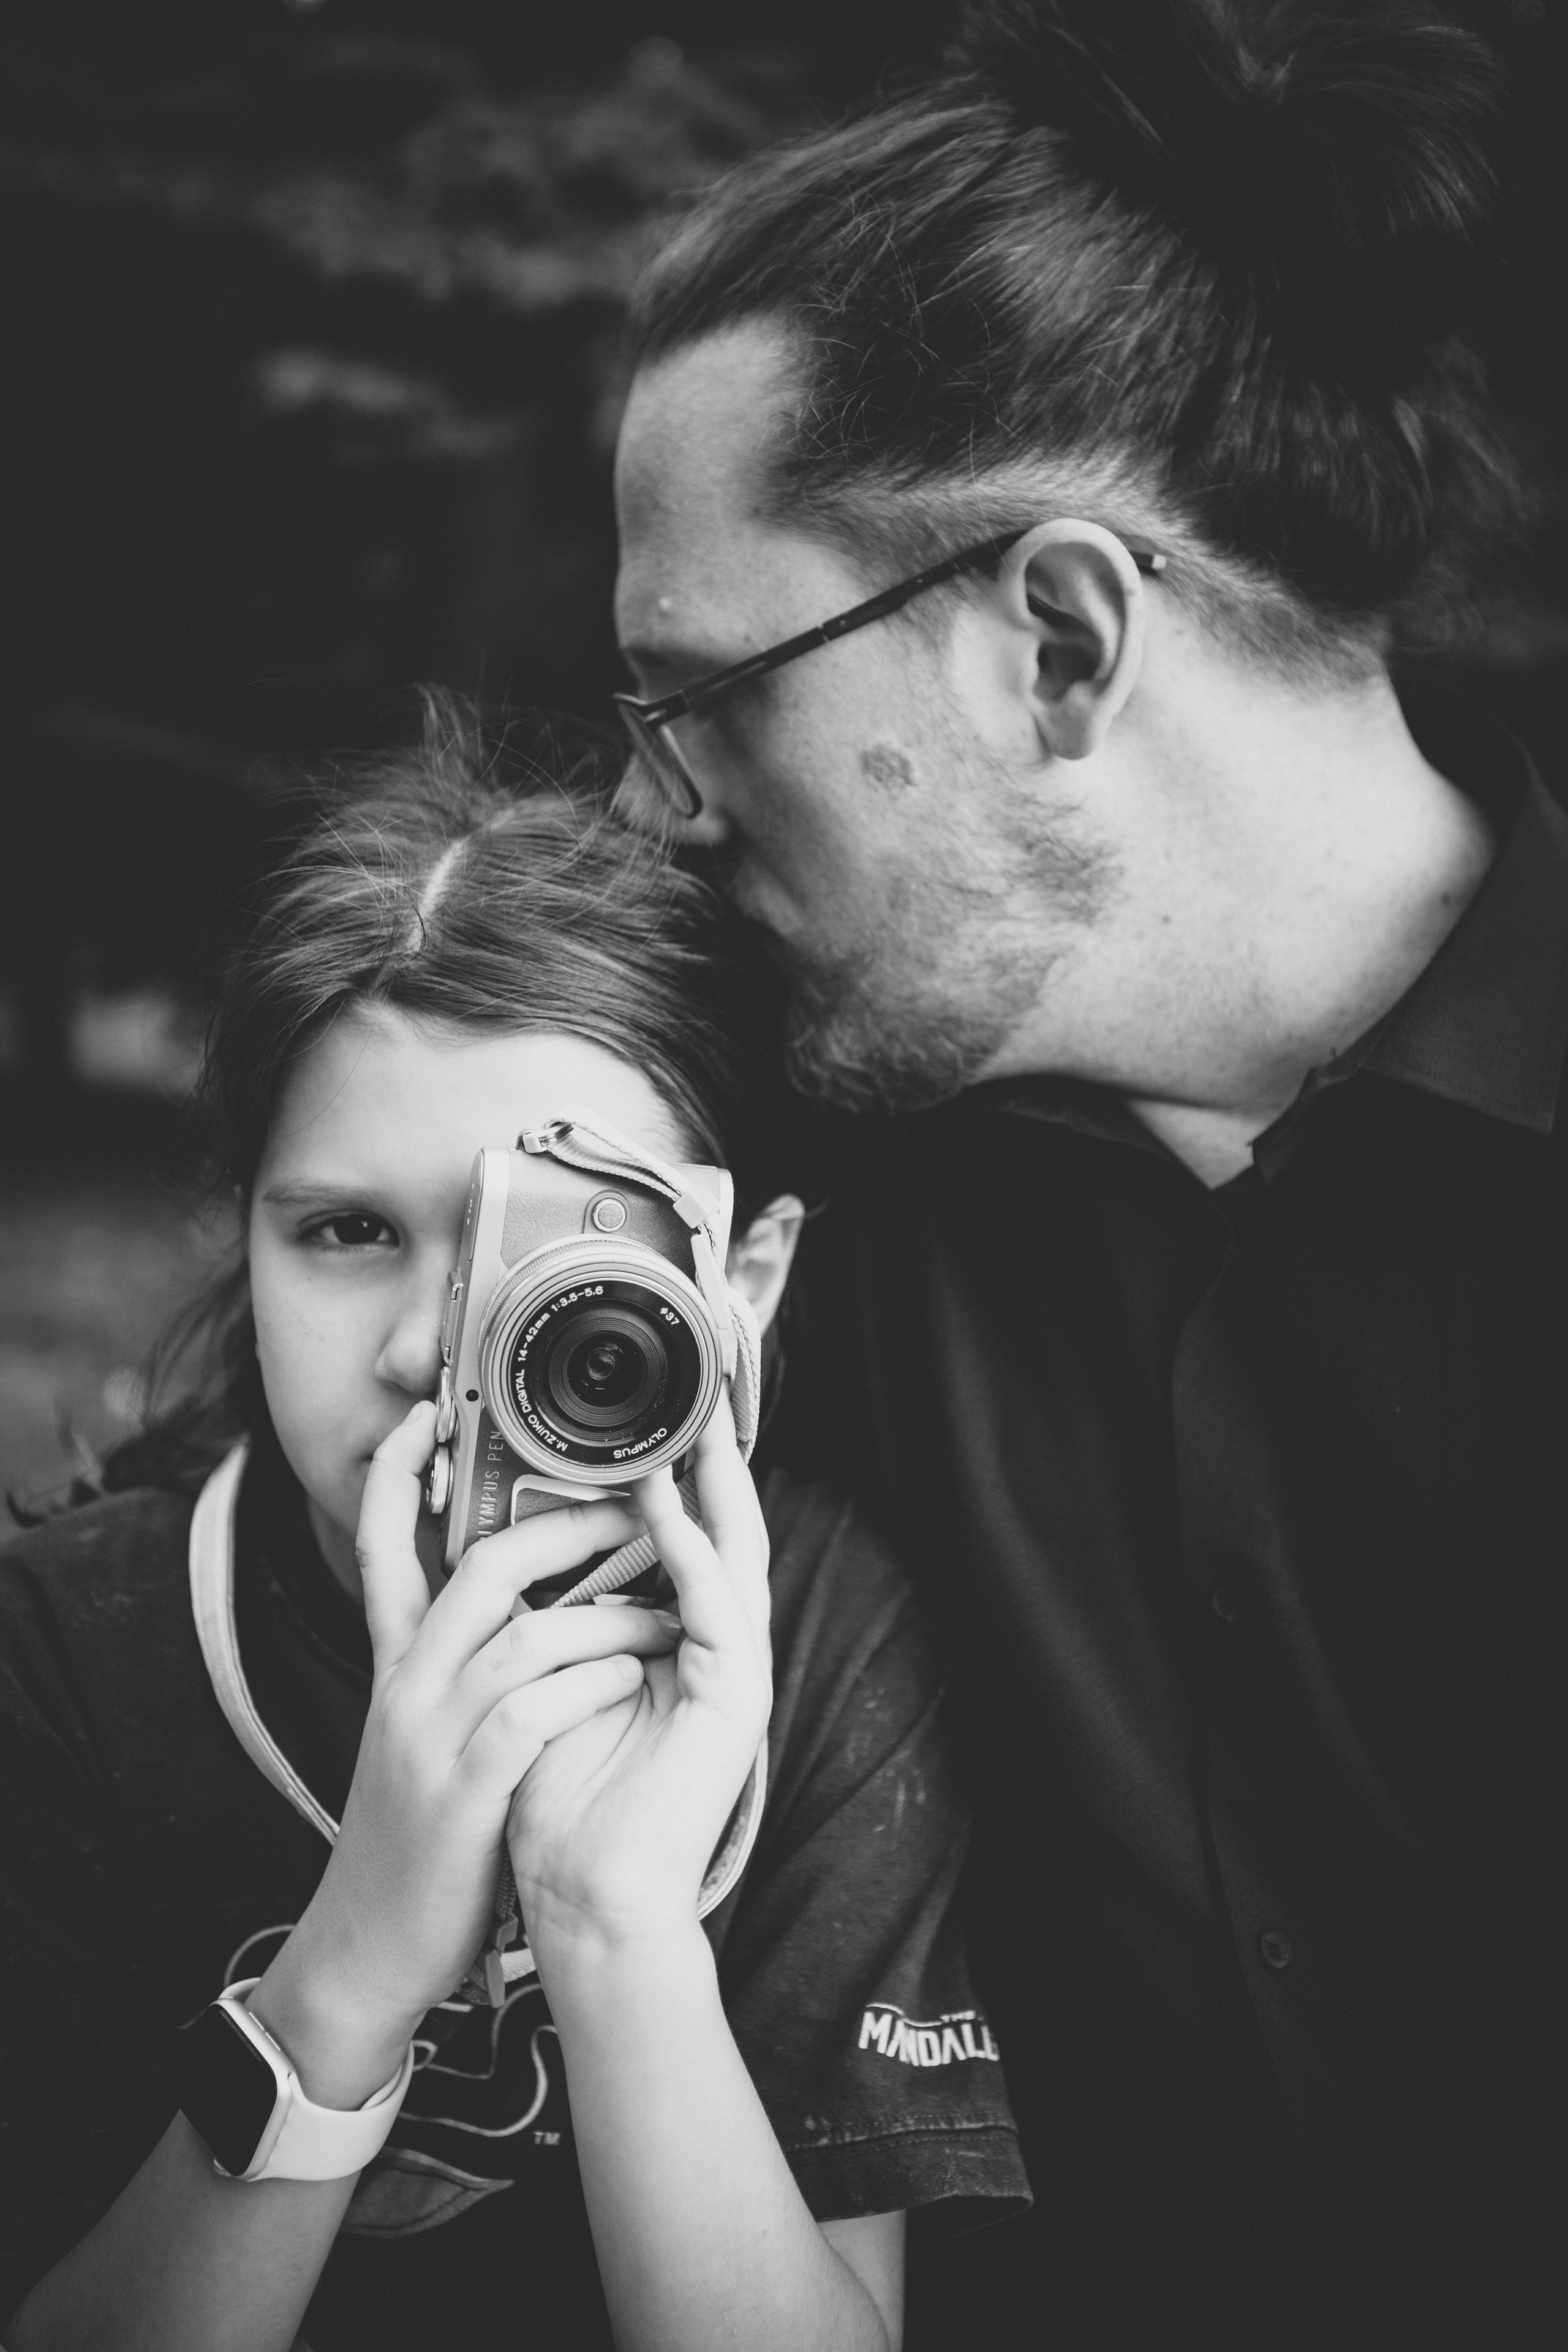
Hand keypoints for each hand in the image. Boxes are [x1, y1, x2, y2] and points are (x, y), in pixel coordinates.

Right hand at [250, 1402, 677, 2101]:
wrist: (370, 1943)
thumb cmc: (418, 1833)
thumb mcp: (413, 1733)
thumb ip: (449, 1667)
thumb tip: (512, 1610)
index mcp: (395, 1665)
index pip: (381, 1545)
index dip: (395, 1477)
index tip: (420, 1417)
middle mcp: (408, 1685)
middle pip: (479, 1567)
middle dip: (564, 1529)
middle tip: (633, 1512)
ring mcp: (433, 1735)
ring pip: (526, 1633)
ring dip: (609, 1616)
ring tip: (665, 1614)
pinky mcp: (466, 1790)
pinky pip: (537, 1711)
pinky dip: (594, 1686)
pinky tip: (633, 1683)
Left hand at [506, 1392, 772, 1972]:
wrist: (585, 1902)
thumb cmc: (557, 1807)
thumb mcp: (543, 1689)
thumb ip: (547, 1627)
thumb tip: (510, 1557)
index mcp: (669, 1651)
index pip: (682, 1548)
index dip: (675, 1486)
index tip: (652, 1428)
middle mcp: (709, 1655)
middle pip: (722, 1539)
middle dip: (713, 1470)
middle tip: (695, 1403)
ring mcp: (731, 1677)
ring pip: (731, 1560)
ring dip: (710, 1494)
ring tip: (689, 1433)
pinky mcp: (736, 1702)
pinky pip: (714, 1609)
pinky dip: (692, 1555)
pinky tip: (669, 1512)